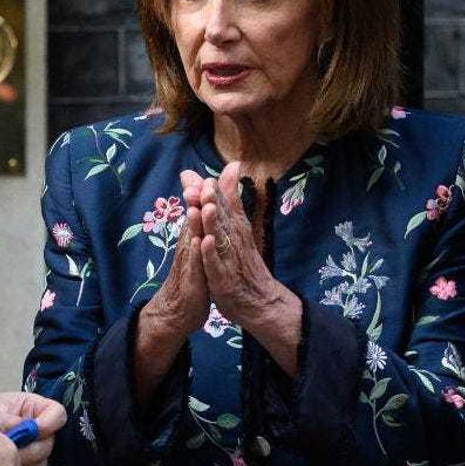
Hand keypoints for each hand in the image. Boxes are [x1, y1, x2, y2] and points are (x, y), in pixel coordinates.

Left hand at [0, 392, 65, 465]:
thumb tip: (28, 432)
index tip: (34, 432)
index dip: (50, 425)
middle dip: (31, 451)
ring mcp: (33, 448)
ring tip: (3, 464)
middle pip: (50, 444)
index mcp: (34, 408)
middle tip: (11, 453)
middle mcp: (39, 429)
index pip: (57, 415)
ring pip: (42, 463)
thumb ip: (12, 423)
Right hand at [141, 170, 210, 340]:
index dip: (200, 195)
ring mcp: (189, 263)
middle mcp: (188, 246)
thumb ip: (198, 225)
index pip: (196, 212)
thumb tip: (200, 204)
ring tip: (197, 206)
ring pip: (191, 239)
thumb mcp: (197, 248)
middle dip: (195, 202)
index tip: (205, 174)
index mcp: (193, 237)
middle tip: (196, 181)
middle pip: (191, 220)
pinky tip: (198, 242)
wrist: (179, 310)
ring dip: (194, 223)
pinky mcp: (192, 280)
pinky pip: (194, 264)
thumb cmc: (192, 276)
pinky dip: (196, 253)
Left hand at [198, 162, 275, 327]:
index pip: (224, 205)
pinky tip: (206, 243)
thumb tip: (232, 165)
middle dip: (212, 201)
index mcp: (235, 226)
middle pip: (222, 218)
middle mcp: (233, 239)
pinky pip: (216, 265)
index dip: (213, 191)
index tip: (204, 176)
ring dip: (213, 223)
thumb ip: (232, 196)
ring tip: (207, 207)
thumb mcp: (238, 226)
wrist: (260, 300)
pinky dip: (212, 253)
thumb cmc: (244, 261)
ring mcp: (229, 259)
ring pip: (220, 238)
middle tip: (205, 184)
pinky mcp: (224, 278)